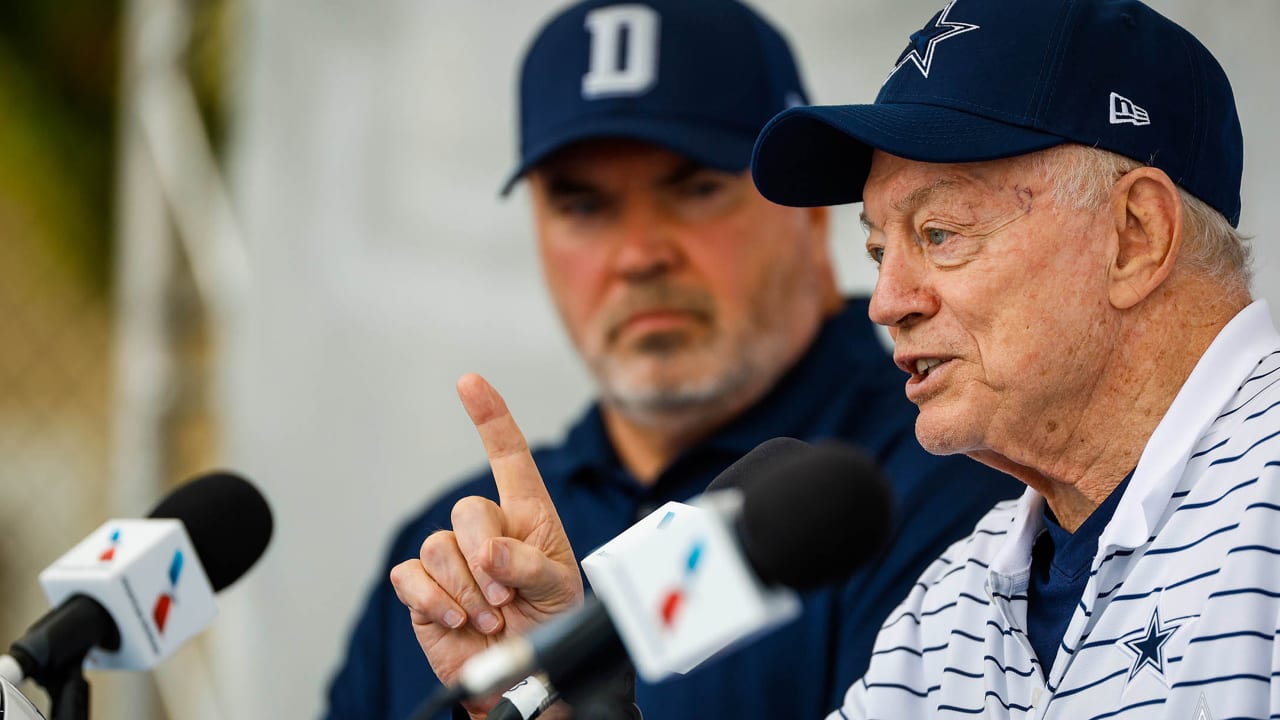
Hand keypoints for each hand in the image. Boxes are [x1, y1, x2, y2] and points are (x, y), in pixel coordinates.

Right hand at [391, 373, 583, 717]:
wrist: (521, 675)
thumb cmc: (549, 623)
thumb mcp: (560, 591)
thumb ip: (531, 565)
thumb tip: (489, 552)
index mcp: (527, 516)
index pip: (508, 456)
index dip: (490, 417)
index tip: (469, 382)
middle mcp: (485, 529)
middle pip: (468, 510)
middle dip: (488, 556)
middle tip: (509, 597)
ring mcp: (450, 557)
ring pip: (439, 547)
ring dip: (469, 590)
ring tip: (492, 616)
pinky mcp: (422, 587)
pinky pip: (411, 576)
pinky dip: (436, 600)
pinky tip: (459, 620)